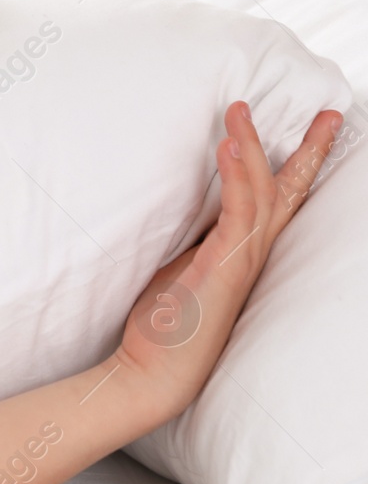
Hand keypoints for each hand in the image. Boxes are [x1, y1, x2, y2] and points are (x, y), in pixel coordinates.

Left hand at [117, 101, 341, 419]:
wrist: (154, 372)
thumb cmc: (166, 325)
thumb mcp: (181, 268)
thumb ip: (196, 240)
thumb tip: (189, 209)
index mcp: (245, 253)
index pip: (280, 202)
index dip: (297, 166)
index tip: (315, 131)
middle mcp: (252, 256)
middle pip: (289, 193)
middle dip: (309, 152)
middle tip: (330, 113)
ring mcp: (241, 262)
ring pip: (260, 194)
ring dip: (251, 148)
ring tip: (239, 111)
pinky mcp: (223, 268)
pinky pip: (237, 214)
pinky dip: (235, 178)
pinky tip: (229, 148)